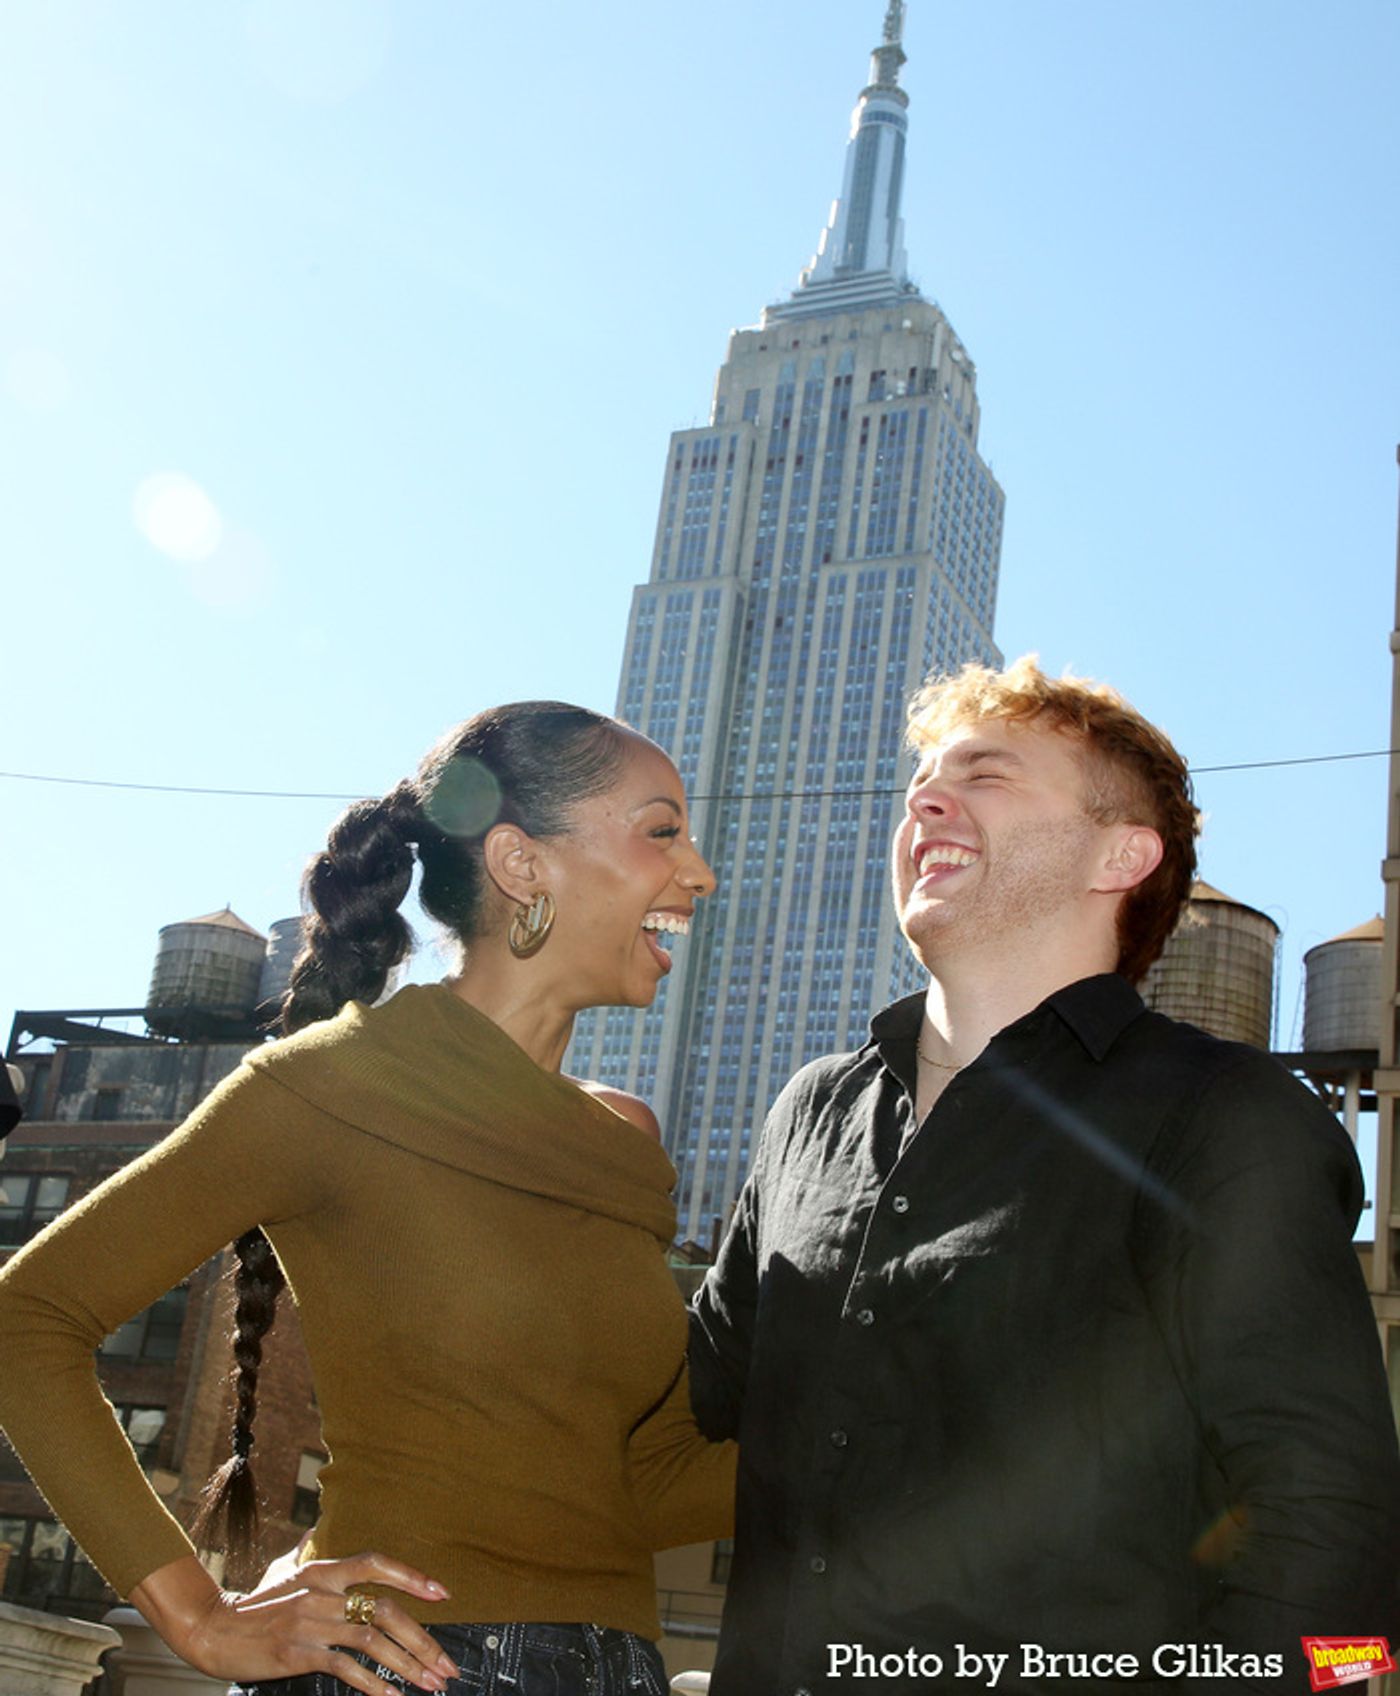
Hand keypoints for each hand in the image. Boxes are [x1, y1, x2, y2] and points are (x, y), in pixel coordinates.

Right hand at [130, 1551, 460, 1695]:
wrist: (213, 1629)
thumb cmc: (253, 1606)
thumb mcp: (284, 1572)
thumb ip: (304, 1554)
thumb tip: (309, 1532)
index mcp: (324, 1569)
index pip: (377, 1564)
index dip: (412, 1576)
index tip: (443, 1594)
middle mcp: (323, 1591)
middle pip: (385, 1609)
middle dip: (423, 1639)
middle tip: (446, 1665)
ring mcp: (311, 1622)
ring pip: (372, 1640)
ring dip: (407, 1665)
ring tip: (430, 1685)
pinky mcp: (299, 1653)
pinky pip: (346, 1667)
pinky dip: (373, 1683)